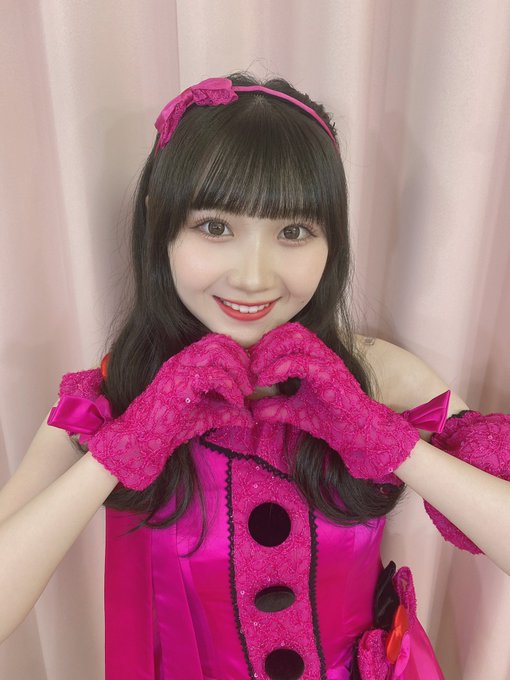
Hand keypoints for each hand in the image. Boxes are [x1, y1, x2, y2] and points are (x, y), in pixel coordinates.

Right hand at [52, 334, 254, 489]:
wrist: (144, 439)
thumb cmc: (171, 427)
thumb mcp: (207, 416)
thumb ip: (227, 412)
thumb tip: (250, 417)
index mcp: (184, 361)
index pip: (215, 341)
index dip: (236, 353)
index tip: (247, 375)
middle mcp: (181, 360)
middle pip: (219, 343)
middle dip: (240, 360)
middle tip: (250, 383)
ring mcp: (179, 369)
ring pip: (217, 353)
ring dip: (237, 371)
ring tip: (244, 392)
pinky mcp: (180, 383)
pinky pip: (213, 375)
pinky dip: (230, 387)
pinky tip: (235, 401)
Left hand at [248, 323, 419, 482]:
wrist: (356, 434)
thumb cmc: (331, 420)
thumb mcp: (296, 412)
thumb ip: (276, 407)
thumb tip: (254, 409)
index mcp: (316, 358)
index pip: (289, 334)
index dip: (267, 344)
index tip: (251, 362)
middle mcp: (322, 354)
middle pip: (290, 331)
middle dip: (266, 345)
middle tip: (250, 365)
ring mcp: (327, 363)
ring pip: (296, 339)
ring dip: (270, 352)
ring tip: (257, 371)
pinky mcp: (330, 376)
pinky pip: (301, 362)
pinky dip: (279, 368)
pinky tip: (266, 380)